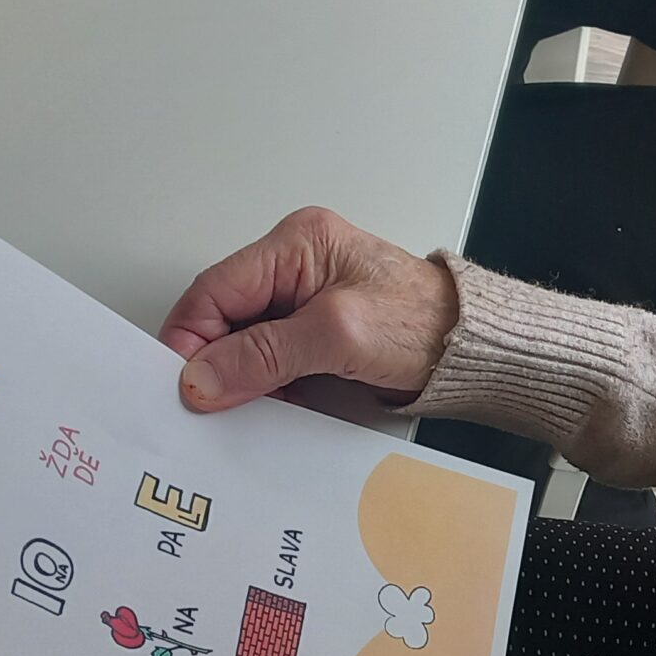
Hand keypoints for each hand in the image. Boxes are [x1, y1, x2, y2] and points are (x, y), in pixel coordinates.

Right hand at [159, 207, 460, 412]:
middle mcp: (294, 266)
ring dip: (239, 378)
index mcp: (295, 245)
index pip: (215, 290)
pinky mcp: (318, 332)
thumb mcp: (337, 335)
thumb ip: (265, 354)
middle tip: (203, 406)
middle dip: (213, 361)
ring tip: (239, 411)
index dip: (190, 337)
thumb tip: (201, 377)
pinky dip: (264, 385)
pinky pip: (271, 358)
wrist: (475, 352)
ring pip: (245, 342)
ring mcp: (306, 300)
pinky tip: (269, 408)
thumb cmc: (424, 324)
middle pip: (225, 316)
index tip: (180, 383)